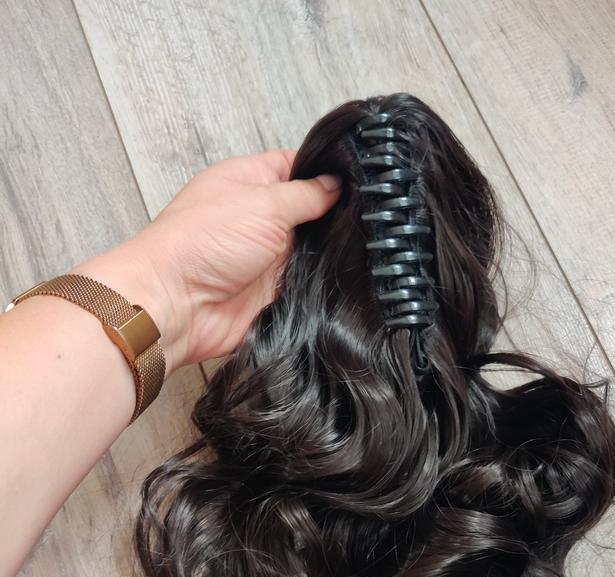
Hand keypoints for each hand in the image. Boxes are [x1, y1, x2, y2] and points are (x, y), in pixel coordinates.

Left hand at [73, 151, 340, 373]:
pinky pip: (307, 285)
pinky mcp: (273, 291)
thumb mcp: (265, 203)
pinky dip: (323, 283)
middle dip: (336, 214)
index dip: (326, 170)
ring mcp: (267, 255)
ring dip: (330, 251)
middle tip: (369, 216)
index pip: (296, 165)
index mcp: (250, 181)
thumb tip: (336, 185)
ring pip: (312, 249)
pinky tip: (347, 276)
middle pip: (309, 210)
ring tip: (364, 245)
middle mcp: (259, 216)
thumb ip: (306, 194)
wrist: (178, 305)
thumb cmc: (203, 243)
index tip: (361, 178)